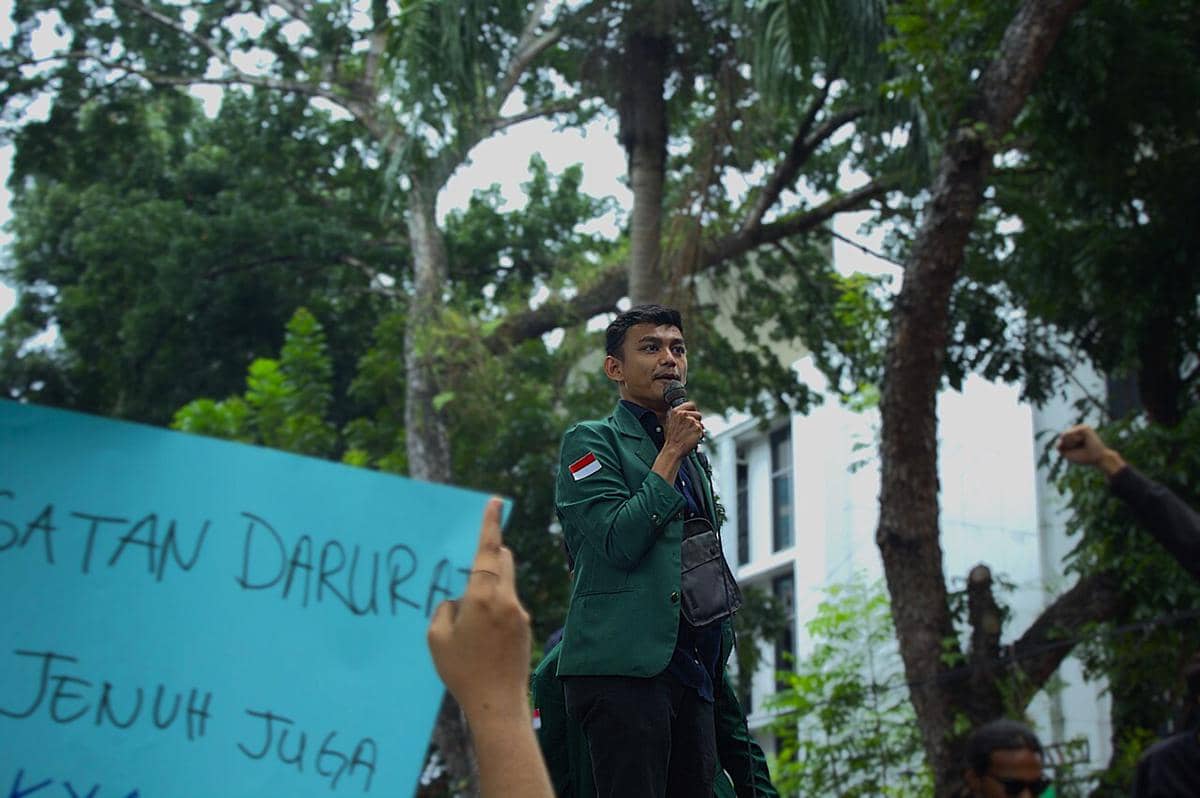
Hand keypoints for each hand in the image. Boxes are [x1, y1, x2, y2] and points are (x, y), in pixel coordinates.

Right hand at [427, 498, 532, 721]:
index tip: (495, 501)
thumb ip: (444, 608)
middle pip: (503, 561)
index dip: (491, 524)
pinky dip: (495, 608)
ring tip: (470, 619)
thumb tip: (456, 599)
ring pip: (505, 584)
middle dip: (490, 556)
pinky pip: (508, 605)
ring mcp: (519, 613)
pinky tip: (481, 636)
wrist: (497, 703)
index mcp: (482, 596)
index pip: (489, 550)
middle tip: (470, 565)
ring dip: (490, 587)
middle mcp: (506, 599)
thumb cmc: (461, 671)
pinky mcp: (525, 626)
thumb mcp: (437, 638)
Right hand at [663, 400, 703, 454]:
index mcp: (676, 411)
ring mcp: (691, 421)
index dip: (693, 411)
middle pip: (698, 414)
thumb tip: (689, 412)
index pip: (691, 404)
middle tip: (690, 429)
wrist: (673, 449)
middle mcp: (684, 414)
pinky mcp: (697, 428)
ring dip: (698, 429)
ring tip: (689, 435)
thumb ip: (680, 415)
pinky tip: (692, 439)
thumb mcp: (671, 422)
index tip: (693, 416)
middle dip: (697, 421)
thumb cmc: (672, 438)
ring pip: (701, 423)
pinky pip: (702, 431)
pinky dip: (699, 435)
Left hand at [1057, 424, 1126, 476]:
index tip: (1075, 452)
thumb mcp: (1067, 453)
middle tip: (1079, 448)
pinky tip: (1083, 440)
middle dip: (1068, 446)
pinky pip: (1070, 433)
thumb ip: (1059, 446)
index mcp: (1070, 438)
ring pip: (1064, 435)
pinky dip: (1075, 439)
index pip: (1059, 443)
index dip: (1065, 449)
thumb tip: (1062, 434)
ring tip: (1082, 444)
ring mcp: (1080, 428)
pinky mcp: (1084, 427)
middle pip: (1061, 438)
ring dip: (1071, 443)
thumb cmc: (1083, 457)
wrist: (1097, 458)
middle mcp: (1075, 431)